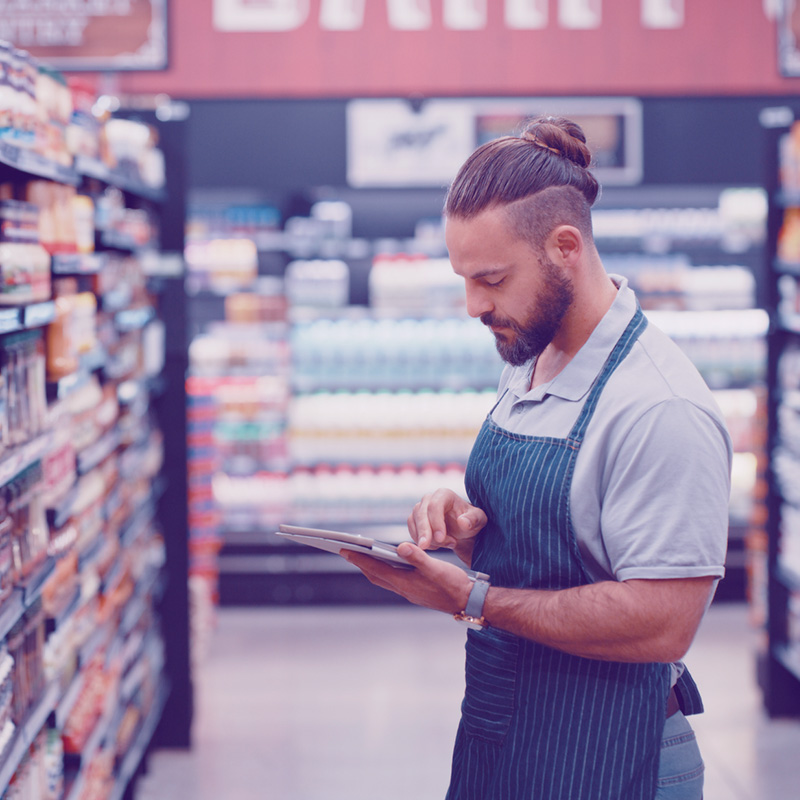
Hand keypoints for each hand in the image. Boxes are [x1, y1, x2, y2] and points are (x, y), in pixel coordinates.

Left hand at [341, 542, 472, 614]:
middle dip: (361, 563)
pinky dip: (386, 570)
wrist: (468, 602)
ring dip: (372, 567)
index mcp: (406, 583)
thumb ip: (418, 557)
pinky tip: (390, 563)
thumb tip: (400, 546)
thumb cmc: (454, 584)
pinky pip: (394, 580)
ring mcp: (410, 591)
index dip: (359, 559)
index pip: (376, 569)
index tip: (344, 549)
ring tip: (363, 555)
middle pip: (375, 575)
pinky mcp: (416, 591)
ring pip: (384, 578)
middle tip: (347, 550)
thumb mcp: (437, 568)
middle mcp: (404, 589)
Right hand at [407, 489, 486, 562]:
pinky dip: (420, 540)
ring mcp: (420, 509)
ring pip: (414, 522)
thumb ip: (473, 520)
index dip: (435, 522)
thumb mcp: (479, 520)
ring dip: (424, 537)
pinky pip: (411, 530)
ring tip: (445, 546)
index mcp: (445, 495)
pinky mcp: (415, 520)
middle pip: (420, 513)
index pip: (434, 505)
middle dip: (424, 531)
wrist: (463, 530)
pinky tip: (436, 546)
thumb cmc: (471, 522)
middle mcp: (429, 499)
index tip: (440, 538)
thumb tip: (462, 522)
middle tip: (427, 546)